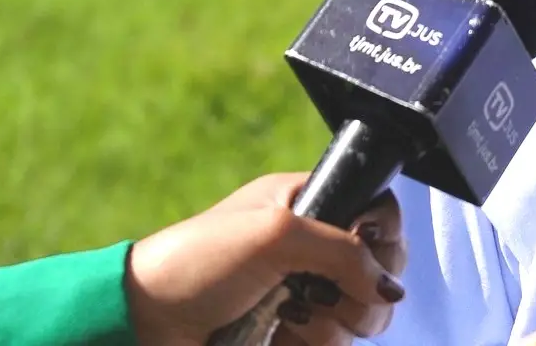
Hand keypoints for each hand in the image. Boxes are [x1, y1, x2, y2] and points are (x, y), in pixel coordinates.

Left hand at [124, 173, 404, 345]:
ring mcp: (304, 295)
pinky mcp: (294, 335)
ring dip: (331, 323)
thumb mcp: (274, 235)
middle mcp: (312, 248)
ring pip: (361, 316)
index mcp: (306, 204)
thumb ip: (342, 250)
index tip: (369, 251)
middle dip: (361, 290)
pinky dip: (314, 344)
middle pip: (380, 273)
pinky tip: (281, 335)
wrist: (147, 320)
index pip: (378, 213)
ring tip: (289, 315)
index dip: (383, 236)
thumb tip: (388, 287)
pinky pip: (333, 345)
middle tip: (319, 291)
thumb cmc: (196, 262)